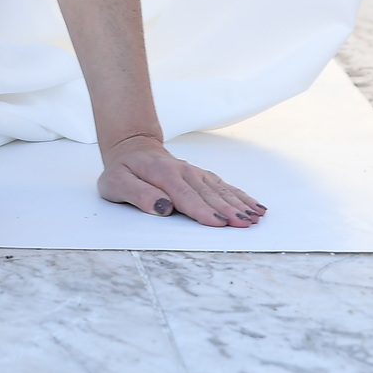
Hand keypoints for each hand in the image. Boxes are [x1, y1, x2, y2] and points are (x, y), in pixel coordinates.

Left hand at [97, 134, 262, 226]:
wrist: (132, 148)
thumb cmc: (123, 171)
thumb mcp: (116, 184)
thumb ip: (138, 194)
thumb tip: (162, 207)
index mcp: (162, 174)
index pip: (185, 196)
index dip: (202, 210)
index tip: (218, 221)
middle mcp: (183, 171)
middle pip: (208, 194)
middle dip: (228, 210)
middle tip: (245, 224)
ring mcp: (195, 173)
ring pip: (220, 190)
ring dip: (239, 204)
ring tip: (255, 217)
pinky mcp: (202, 176)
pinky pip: (224, 186)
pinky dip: (240, 196)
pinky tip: (255, 206)